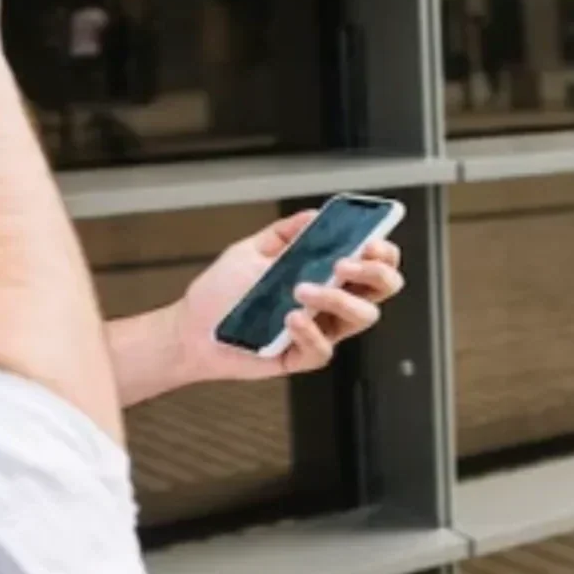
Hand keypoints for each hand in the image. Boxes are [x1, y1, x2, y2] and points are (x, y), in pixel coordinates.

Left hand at [165, 211, 405, 380]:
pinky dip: (310, 331)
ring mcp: (320, 329)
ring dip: (338, 297)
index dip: (383, 251)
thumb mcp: (252, 250)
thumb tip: (315, 216)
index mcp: (326, 273)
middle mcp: (331, 302)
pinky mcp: (302, 357)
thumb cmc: (223, 292)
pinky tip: (290, 318)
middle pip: (381, 289)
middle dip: (375, 272)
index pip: (372, 261)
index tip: (370, 239)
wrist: (190, 329)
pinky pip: (322, 349)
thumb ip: (285, 233)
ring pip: (361, 318)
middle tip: (345, 263)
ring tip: (302, 288)